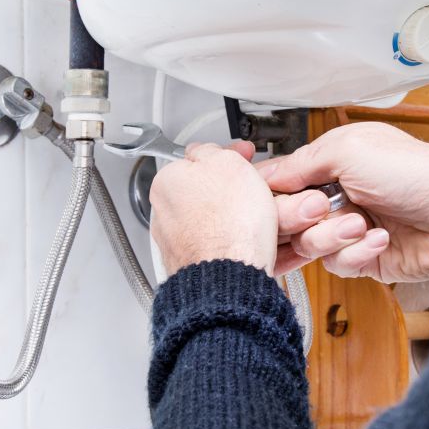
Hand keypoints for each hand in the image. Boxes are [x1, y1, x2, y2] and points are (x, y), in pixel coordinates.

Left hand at [149, 142, 277, 275]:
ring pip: (217, 224)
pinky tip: (257, 247)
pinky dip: (240, 248)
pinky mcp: (195, 268)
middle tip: (257, 193)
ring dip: (239, 222)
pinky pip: (224, 251)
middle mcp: (166, 215)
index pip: (196, 161)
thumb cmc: (228, 224)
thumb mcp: (227, 163)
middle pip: (207, 194)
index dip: (227, 158)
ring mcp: (179, 244)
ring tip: (262, 224)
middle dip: (233, 193)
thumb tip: (206, 150)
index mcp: (167, 183)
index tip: (244, 159)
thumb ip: (212, 151)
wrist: (229, 279)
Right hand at [259, 123, 428, 282]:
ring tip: (362, 224)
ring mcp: (349, 229)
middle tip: (320, 209)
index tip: (270, 201)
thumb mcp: (351, 149)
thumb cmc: (419, 173)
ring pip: (308, 244)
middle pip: (287, 218)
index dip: (271, 195)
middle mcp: (336, 196)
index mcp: (331, 163)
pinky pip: (336, 264)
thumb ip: (302, 162)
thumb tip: (263, 174)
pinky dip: (356, 252)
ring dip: (333, 235)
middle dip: (300, 217)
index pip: (281, 182)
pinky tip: (380, 239)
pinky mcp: (363, 259)